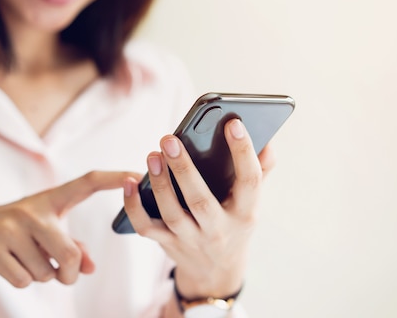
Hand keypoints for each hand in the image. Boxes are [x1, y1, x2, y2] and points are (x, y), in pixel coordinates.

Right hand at [0, 171, 135, 287]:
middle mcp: (31, 209)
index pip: (85, 183)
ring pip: (47, 272)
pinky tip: (6, 264)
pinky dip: (21, 280)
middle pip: (70, 254)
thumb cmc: (13, 236)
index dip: (112, 179)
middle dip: (68, 274)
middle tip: (58, 272)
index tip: (136, 173)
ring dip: (40, 276)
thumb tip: (88, 267)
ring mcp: (9, 227)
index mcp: (48, 201)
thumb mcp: (42, 236)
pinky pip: (24, 280)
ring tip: (22, 259)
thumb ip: (71, 248)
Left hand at [123, 119, 275, 298]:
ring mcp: (191, 240)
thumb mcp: (251, 204)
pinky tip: (129, 182)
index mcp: (245, 214)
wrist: (216, 273)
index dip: (243, 152)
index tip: (234, 123)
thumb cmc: (234, 225)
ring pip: (172, 214)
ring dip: (160, 183)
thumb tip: (267, 141)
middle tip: (169, 139)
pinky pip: (146, 226)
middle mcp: (218, 230)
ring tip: (153, 155)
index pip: (249, 182)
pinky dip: (134, 206)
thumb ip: (259, 172)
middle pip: (200, 200)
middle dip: (184, 169)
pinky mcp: (168, 244)